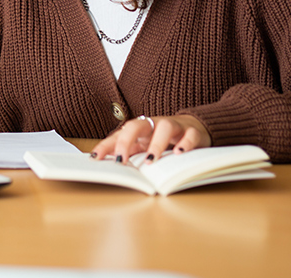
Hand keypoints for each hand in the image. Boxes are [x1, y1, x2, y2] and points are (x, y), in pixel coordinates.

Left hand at [92, 114, 211, 162]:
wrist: (194, 126)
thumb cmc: (164, 138)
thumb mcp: (145, 146)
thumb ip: (130, 153)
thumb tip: (111, 165)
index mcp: (140, 129)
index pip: (119, 134)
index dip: (106, 145)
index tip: (95, 158)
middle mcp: (154, 125)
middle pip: (136, 125)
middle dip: (126, 141)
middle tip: (121, 161)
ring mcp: (174, 126)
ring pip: (164, 127)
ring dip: (156, 144)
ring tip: (151, 160)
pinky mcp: (192, 131)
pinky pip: (190, 134)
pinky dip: (185, 143)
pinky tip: (179, 153)